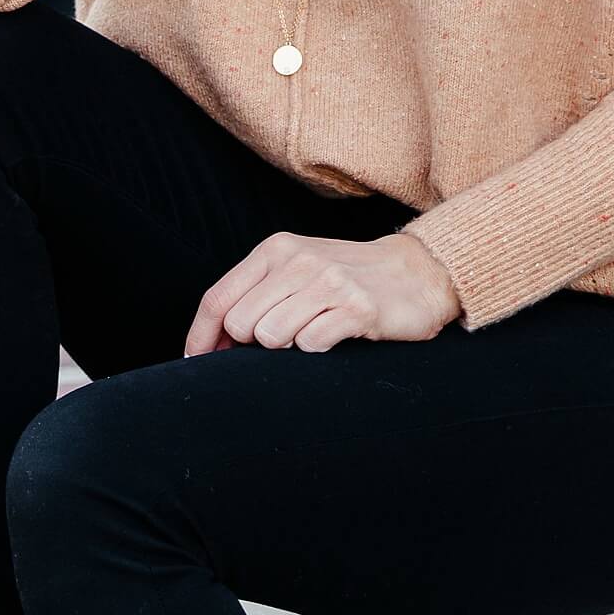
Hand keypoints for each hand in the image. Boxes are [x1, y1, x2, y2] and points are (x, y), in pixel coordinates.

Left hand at [185, 229, 459, 355]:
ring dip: (287, 347)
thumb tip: (210, 345)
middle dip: (252, 344)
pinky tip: (334, 336)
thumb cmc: (345, 278)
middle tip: (283, 338)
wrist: (416, 272)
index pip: (217, 299)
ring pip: (272, 337)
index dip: (200, 338)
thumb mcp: (294, 272)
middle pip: (240, 324)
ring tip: (312, 332)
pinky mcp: (358, 308)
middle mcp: (299, 261)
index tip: (197, 363)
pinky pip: (311, 345)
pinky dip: (317, 349)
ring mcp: (329, 283)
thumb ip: (252, 297)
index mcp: (275, 250)